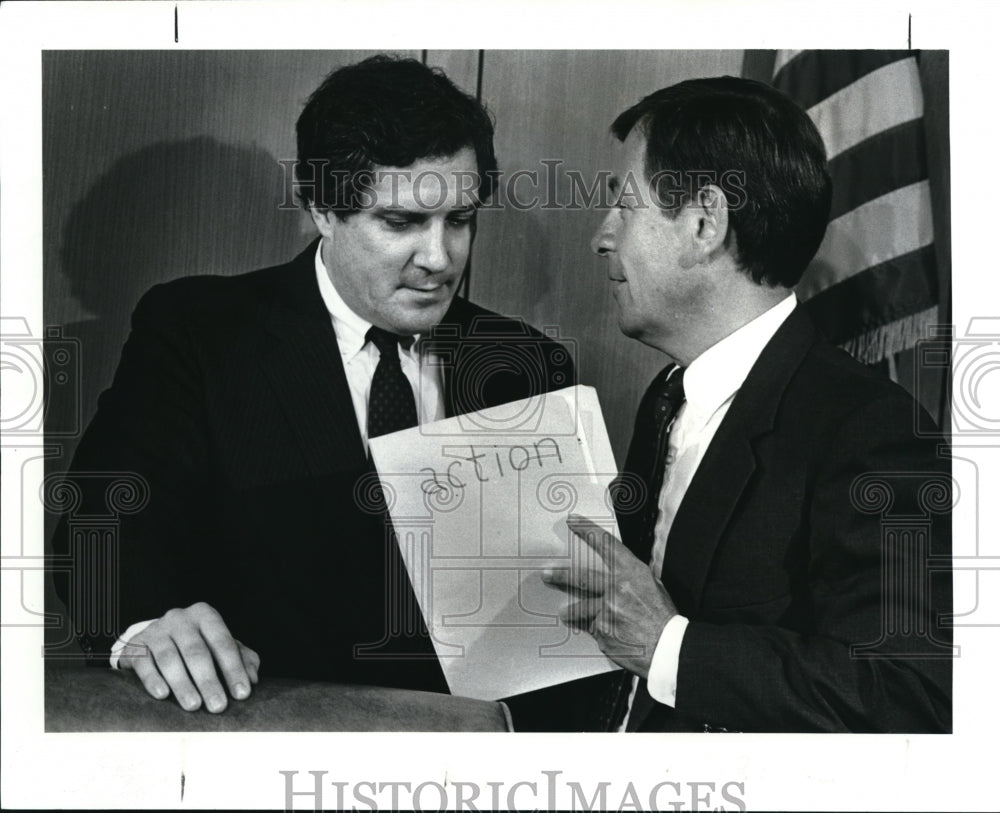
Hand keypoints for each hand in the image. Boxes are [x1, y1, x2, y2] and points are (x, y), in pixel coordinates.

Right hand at [118, 602, 259, 711]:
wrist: (153, 641)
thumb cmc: (196, 646)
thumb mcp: (220, 647)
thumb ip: (242, 658)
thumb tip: (252, 678)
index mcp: (205, 616)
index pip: (223, 642)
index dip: (234, 669)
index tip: (242, 694)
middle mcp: (180, 619)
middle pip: (196, 652)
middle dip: (209, 681)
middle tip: (218, 706)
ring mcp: (156, 630)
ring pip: (170, 658)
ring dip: (183, 684)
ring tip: (193, 706)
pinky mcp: (136, 645)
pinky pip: (144, 663)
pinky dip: (153, 679)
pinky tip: (162, 695)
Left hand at [541, 514, 677, 678]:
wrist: (668, 648)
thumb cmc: (663, 617)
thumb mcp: (653, 586)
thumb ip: (631, 578)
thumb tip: (617, 574)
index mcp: (631, 573)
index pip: (606, 545)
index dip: (588, 530)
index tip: (574, 521)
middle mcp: (616, 589)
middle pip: (580, 578)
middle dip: (560, 576)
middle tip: (546, 574)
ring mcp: (606, 611)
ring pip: (581, 608)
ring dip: (572, 612)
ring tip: (565, 613)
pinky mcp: (601, 631)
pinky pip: (593, 629)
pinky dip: (599, 631)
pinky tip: (612, 635)